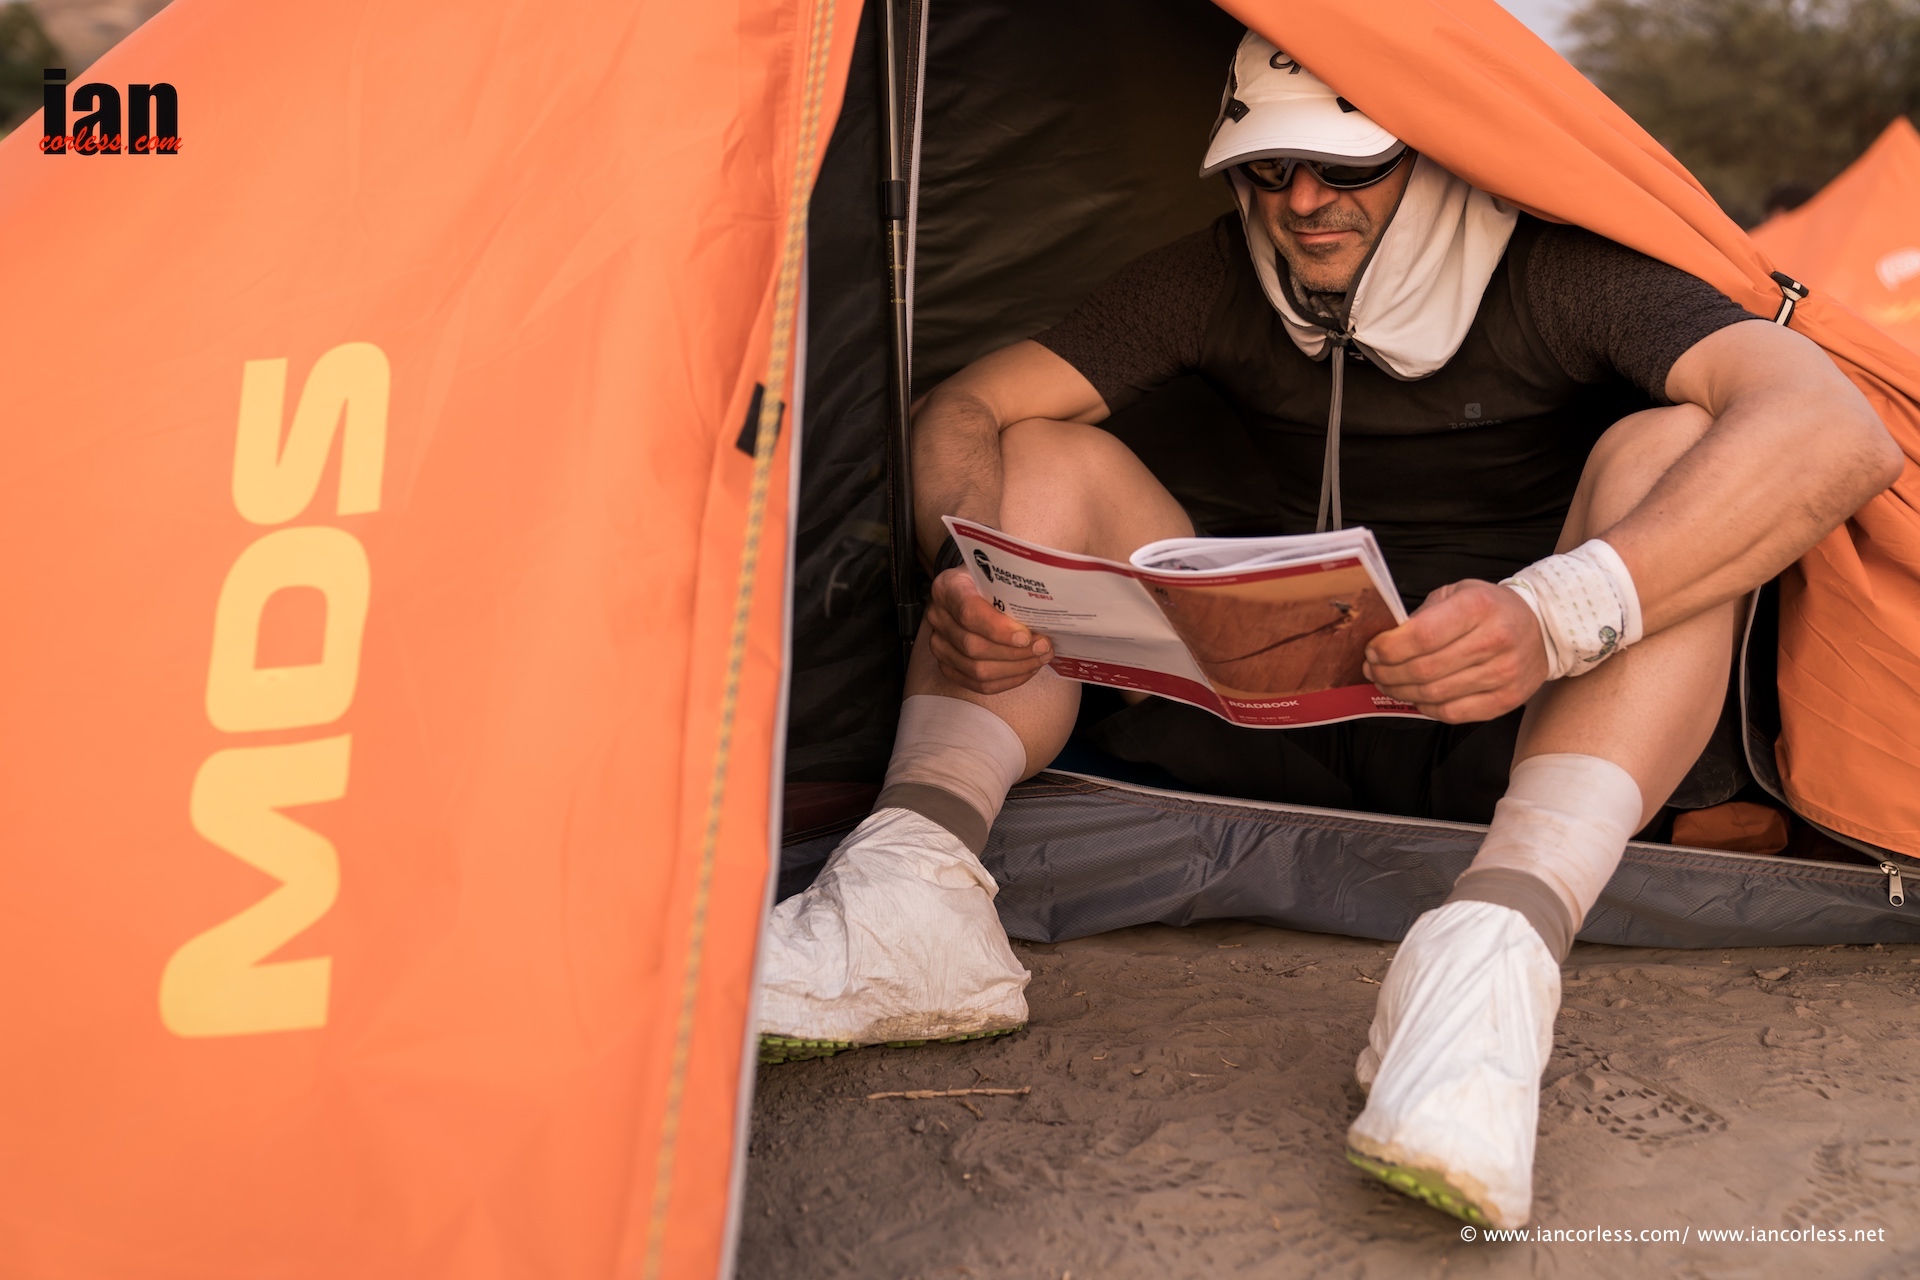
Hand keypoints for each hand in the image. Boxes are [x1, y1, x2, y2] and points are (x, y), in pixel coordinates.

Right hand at [926, 567, 1053, 694]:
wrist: (972, 588)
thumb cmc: (990, 580)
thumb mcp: (1000, 571)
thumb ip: (1017, 584)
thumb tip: (1052, 599)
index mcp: (947, 588)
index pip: (969, 612)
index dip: (999, 629)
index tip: (1026, 636)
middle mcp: (937, 616)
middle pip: (974, 646)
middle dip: (1015, 653)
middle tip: (1044, 648)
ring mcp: (939, 644)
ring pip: (977, 669)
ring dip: (1015, 668)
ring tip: (1040, 658)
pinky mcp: (947, 665)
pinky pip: (978, 684)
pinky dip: (1007, 680)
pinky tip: (1027, 669)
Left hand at [1362, 580, 1549, 722]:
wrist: (1542, 628)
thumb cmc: (1490, 609)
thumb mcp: (1458, 593)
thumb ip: (1423, 615)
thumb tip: (1385, 642)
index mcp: (1478, 607)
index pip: (1422, 635)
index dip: (1388, 648)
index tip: (1373, 650)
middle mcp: (1494, 640)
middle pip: (1424, 669)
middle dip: (1387, 672)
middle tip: (1373, 669)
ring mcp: (1503, 674)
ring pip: (1434, 694)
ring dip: (1401, 691)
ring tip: (1388, 682)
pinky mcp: (1506, 700)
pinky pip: (1452, 713)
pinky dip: (1426, 708)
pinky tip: (1416, 697)